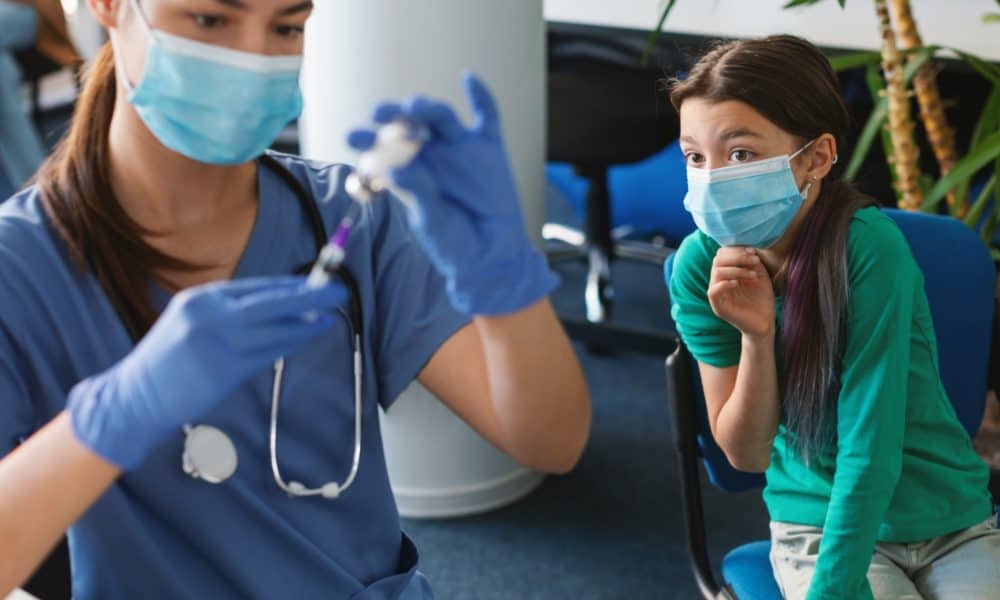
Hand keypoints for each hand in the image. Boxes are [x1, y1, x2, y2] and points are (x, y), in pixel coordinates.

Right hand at [68, 277, 347, 469]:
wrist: (136, 398)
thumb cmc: (168, 362)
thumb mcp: (190, 323)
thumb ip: (227, 313)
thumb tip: (277, 305)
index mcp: (200, 299)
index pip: (256, 287)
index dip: (289, 285)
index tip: (315, 282)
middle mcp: (210, 315)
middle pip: (271, 302)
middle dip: (308, 295)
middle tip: (337, 290)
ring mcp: (218, 343)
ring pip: (274, 329)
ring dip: (305, 322)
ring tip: (328, 316)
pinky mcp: (225, 370)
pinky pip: (268, 353)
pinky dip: (291, 342)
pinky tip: (307, 335)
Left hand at [347, 73, 556, 314]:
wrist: (492, 255)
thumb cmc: (453, 243)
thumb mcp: (431, 223)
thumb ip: (418, 195)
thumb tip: (397, 170)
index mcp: (408, 171)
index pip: (383, 149)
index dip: (367, 140)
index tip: (352, 137)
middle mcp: (431, 154)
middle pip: (409, 125)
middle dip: (393, 116)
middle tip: (379, 113)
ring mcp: (459, 148)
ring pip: (441, 117)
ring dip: (427, 107)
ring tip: (415, 107)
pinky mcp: (489, 148)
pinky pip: (486, 116)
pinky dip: (480, 95)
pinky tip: (468, 79)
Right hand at [708, 247, 774, 339]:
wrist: (765, 323)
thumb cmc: (762, 299)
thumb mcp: (759, 275)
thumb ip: (751, 262)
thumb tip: (747, 249)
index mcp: (726, 273)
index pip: (722, 254)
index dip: (736, 250)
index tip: (754, 252)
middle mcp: (718, 282)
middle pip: (717, 260)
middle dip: (737, 257)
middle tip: (754, 260)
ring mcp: (717, 294)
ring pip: (717, 272)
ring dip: (736, 270)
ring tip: (753, 275)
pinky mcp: (718, 307)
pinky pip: (714, 290)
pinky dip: (726, 283)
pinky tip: (739, 283)